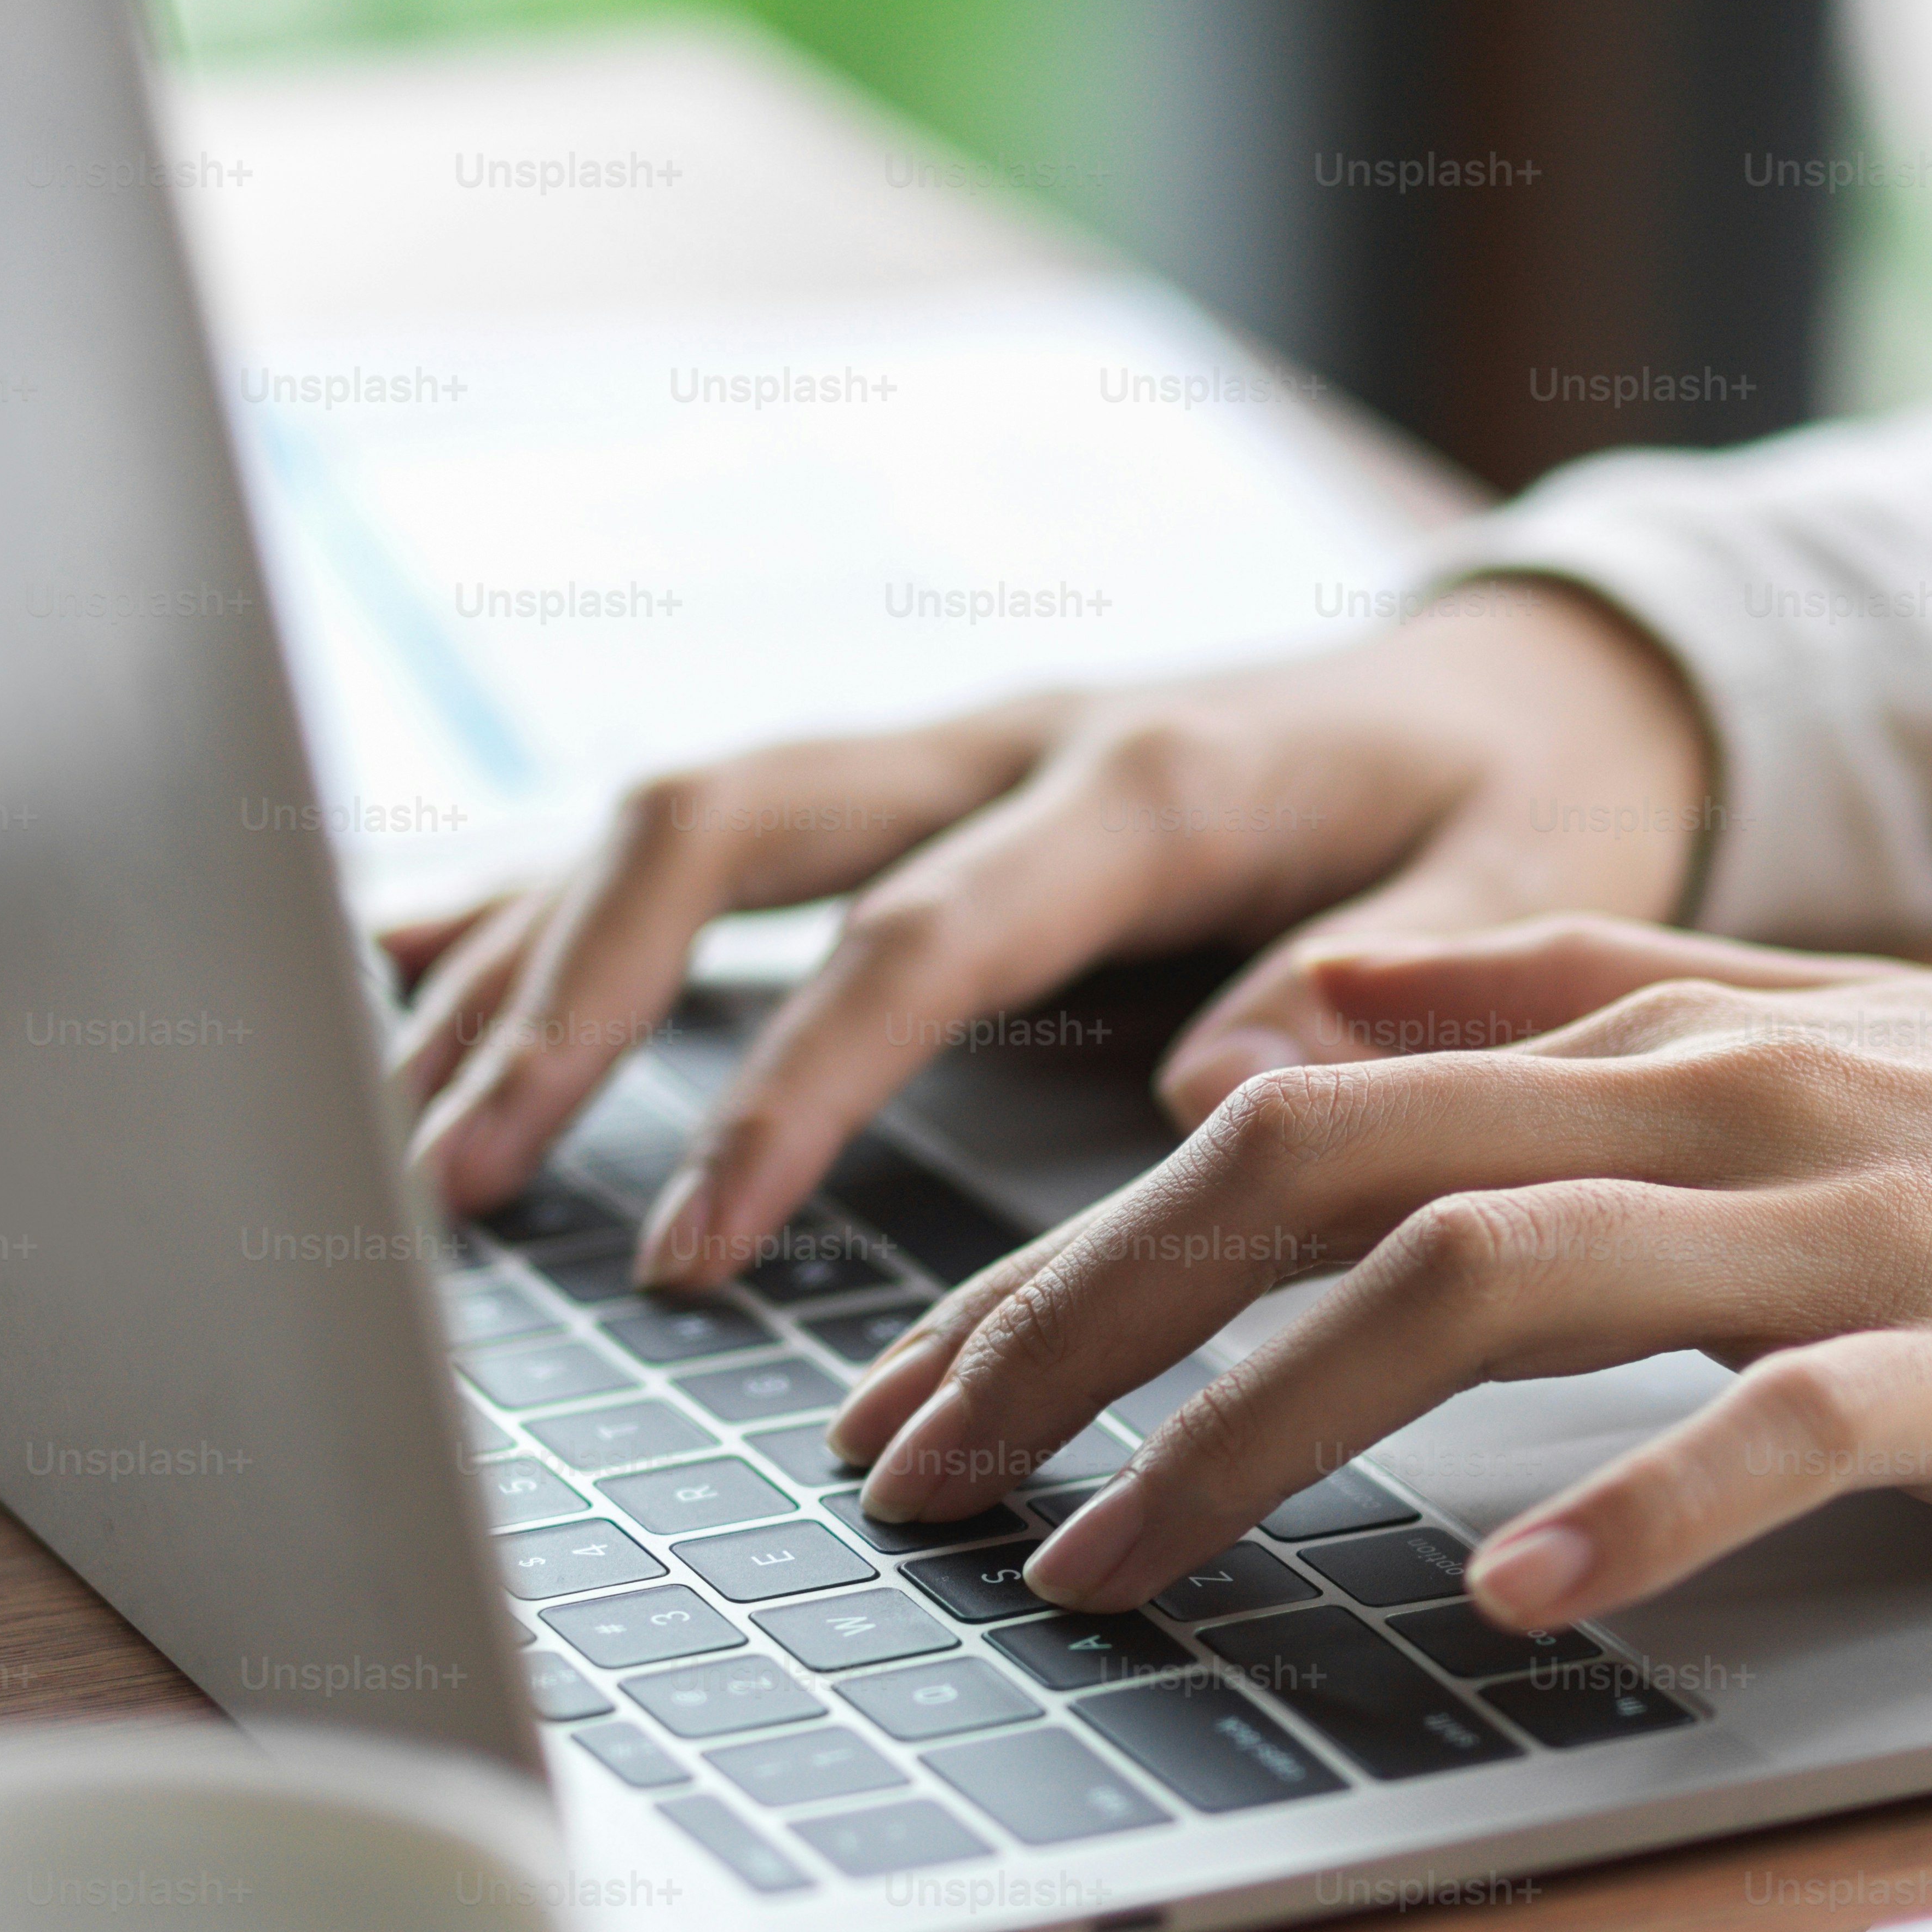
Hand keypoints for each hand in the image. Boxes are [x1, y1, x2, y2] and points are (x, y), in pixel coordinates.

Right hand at [378, 577, 1709, 1291]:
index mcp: (1143, 782)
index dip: (789, 1088)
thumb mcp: (1533, 885)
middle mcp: (1006, 740)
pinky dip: (546, 888)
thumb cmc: (1524, 805)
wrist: (1526, 685)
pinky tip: (401, 961)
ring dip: (520, 955)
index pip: (915, 939)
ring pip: (675, 816)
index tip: (696, 1246)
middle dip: (572, 997)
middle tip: (460, 1176)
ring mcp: (939, 751)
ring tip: (398, 1119)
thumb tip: (1224, 1088)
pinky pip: (697, 830)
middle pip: (726, 827)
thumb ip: (1405, 974)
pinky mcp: (910, 786)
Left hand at [821, 920, 1931, 1629]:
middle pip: (1328, 1171)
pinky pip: (1787, 1418)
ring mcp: (1854, 1226)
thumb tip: (1315, 992)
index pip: (1288, 1107)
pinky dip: (1642, 1501)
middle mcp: (1720, 1101)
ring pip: (1495, 1277)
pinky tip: (1515, 1592)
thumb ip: (1555, 987)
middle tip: (924, 1485)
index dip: (1070, 1248)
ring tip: (1112, 1565)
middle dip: (1088, 1324)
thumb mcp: (1792, 1028)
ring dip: (1267, 1427)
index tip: (921, 1396)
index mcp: (1658, 1035)